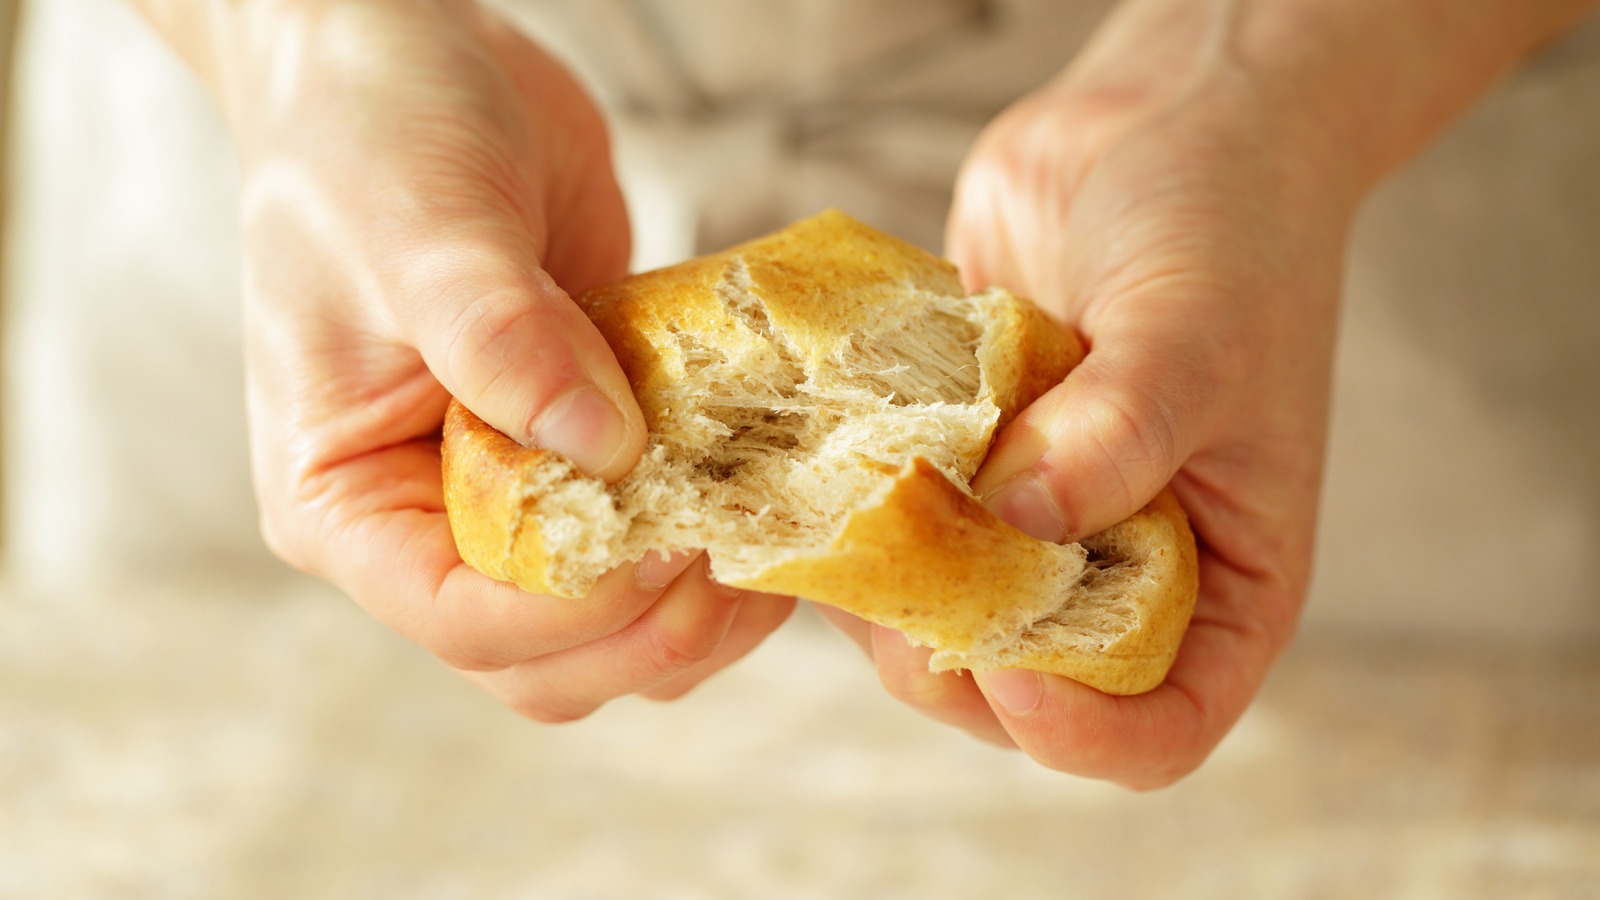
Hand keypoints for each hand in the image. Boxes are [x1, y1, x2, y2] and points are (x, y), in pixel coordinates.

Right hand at [190, 1, 793, 717]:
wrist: (416, 64)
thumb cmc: (370, 139)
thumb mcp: (418, 230)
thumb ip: (501, 339)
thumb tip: (604, 449)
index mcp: (349, 502)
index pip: (460, 618)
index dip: (575, 611)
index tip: (670, 546)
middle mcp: (428, 521)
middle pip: (547, 657)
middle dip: (651, 632)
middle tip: (744, 559)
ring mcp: (516, 493)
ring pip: (616, 622)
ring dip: (703, 605)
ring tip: (775, 527)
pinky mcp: (590, 450)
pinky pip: (662, 537)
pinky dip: (723, 535)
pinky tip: (775, 484)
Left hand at [822, 2, 1354, 787]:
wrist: (1164, 123)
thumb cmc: (1227, 226)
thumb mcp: (1198, 334)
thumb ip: (1119, 435)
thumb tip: (1016, 521)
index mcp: (1226, 577)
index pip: (1158, 728)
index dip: (1079, 733)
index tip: (1008, 666)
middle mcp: (1128, 564)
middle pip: (1025, 685)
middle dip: (950, 652)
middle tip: (894, 577)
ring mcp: (1039, 515)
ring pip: (941, 611)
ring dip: (883, 581)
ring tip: (851, 507)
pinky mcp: (966, 458)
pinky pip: (898, 520)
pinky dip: (853, 509)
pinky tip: (825, 462)